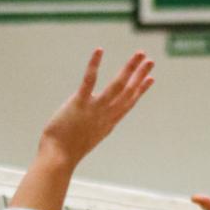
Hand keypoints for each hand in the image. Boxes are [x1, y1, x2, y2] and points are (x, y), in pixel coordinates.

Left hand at [38, 48, 154, 167]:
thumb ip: (91, 127)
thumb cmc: (66, 152)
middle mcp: (105, 115)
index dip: (140, 90)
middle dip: (140, 75)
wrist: (58, 160)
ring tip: (140, 54)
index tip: (150, 79)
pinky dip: (94, 64)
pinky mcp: (79, 103)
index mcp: (108, 123)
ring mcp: (94, 109)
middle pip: (128, 92)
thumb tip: (89, 124)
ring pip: (117, 86)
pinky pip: (89, 80)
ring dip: (130, 68)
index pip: (128, 103)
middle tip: (151, 61)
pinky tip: (99, 50)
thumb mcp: (85, 138)